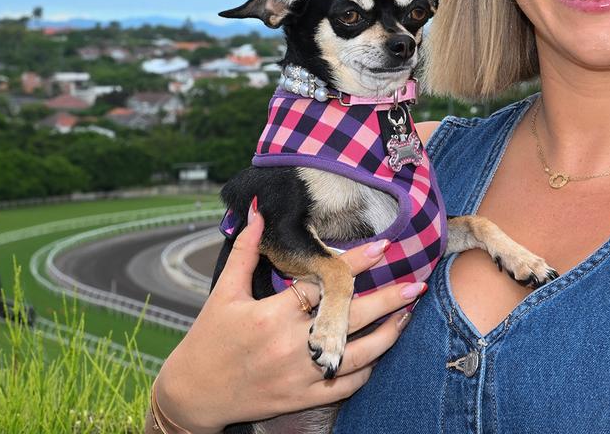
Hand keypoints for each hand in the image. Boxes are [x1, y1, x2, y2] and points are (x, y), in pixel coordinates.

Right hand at [154, 201, 422, 432]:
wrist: (194, 395)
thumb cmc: (209, 340)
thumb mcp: (224, 292)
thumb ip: (246, 250)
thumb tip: (258, 211)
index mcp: (271, 315)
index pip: (324, 284)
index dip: (356, 264)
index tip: (384, 247)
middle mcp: (290, 345)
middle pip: (351, 318)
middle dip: (388, 300)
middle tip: (415, 284)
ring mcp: (300, 375)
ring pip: (359, 354)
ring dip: (388, 333)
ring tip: (406, 314)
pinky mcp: (304, 399)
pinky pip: (347, 385)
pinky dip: (368, 368)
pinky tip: (380, 350)